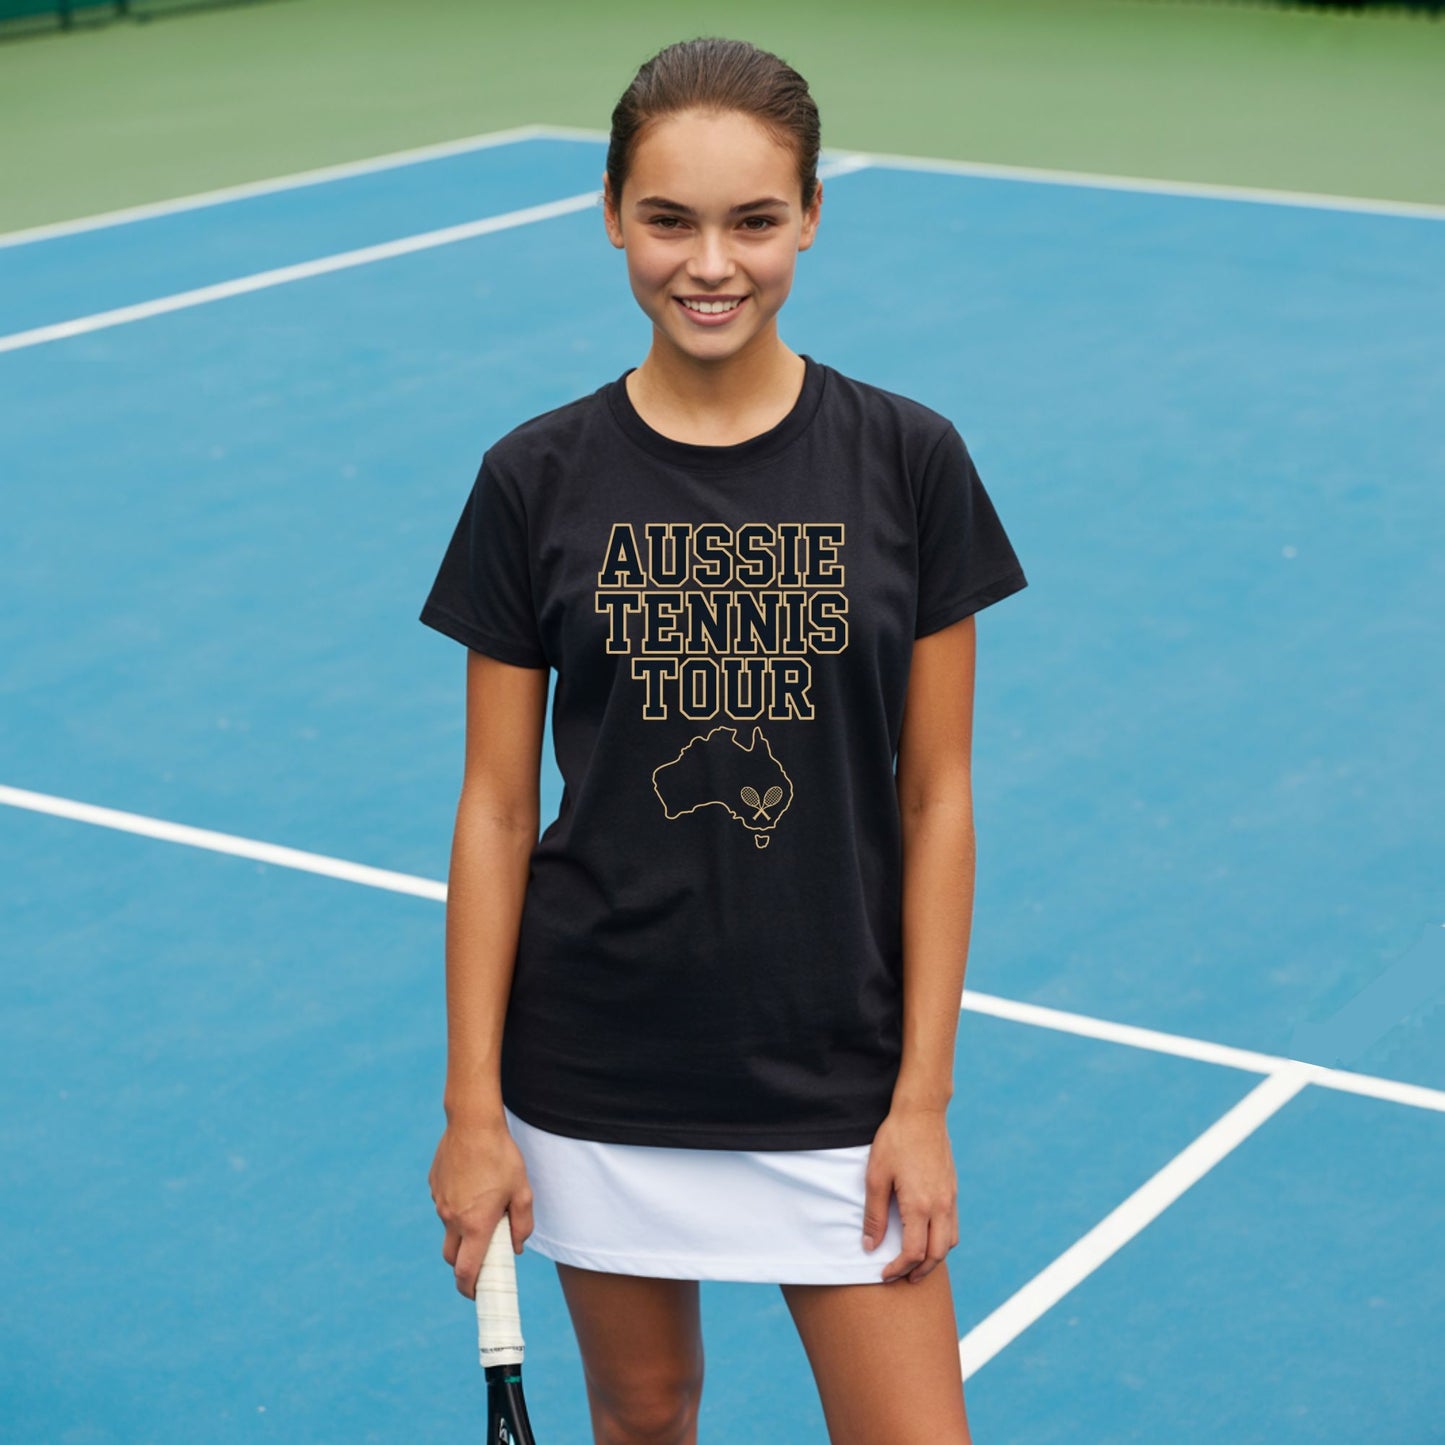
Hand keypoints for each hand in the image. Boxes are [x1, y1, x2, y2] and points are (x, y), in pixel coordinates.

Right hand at [429, 1116, 534, 1297]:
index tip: (477, 1294)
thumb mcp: (521, 1191)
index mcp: (475, 1224)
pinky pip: (445, 1206)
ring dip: (463, 1229)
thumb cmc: (501, 1156)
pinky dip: (457, 1206)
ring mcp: (440, 1203)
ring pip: (449, 1229)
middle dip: (465, 1264)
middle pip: (452, 1258)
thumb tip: (516, 1248)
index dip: (470, 1289)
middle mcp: (452, 1219)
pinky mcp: (434, 1188)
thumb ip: (521, 1224)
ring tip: (484, 1204)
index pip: (466, 1271)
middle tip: (483, 1254)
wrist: (472, 1123)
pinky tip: (472, 1184)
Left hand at [861, 1106, 959, 1282]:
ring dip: (933, 1259)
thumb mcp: (876, 1176)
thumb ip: (874, 1215)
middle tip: (901, 1278)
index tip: (883, 1274)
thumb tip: (870, 1246)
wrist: (922, 1113)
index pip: (913, 1252)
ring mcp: (950, 1198)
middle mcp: (941, 1206)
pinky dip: (942, 1241)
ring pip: (949, 1242)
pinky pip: (953, 1226)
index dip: (898, 1269)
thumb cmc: (895, 1141)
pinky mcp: (952, 1189)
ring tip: (914, 1263)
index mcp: (920, 1205)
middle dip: (919, 1272)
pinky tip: (927, 1237)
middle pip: (936, 1255)